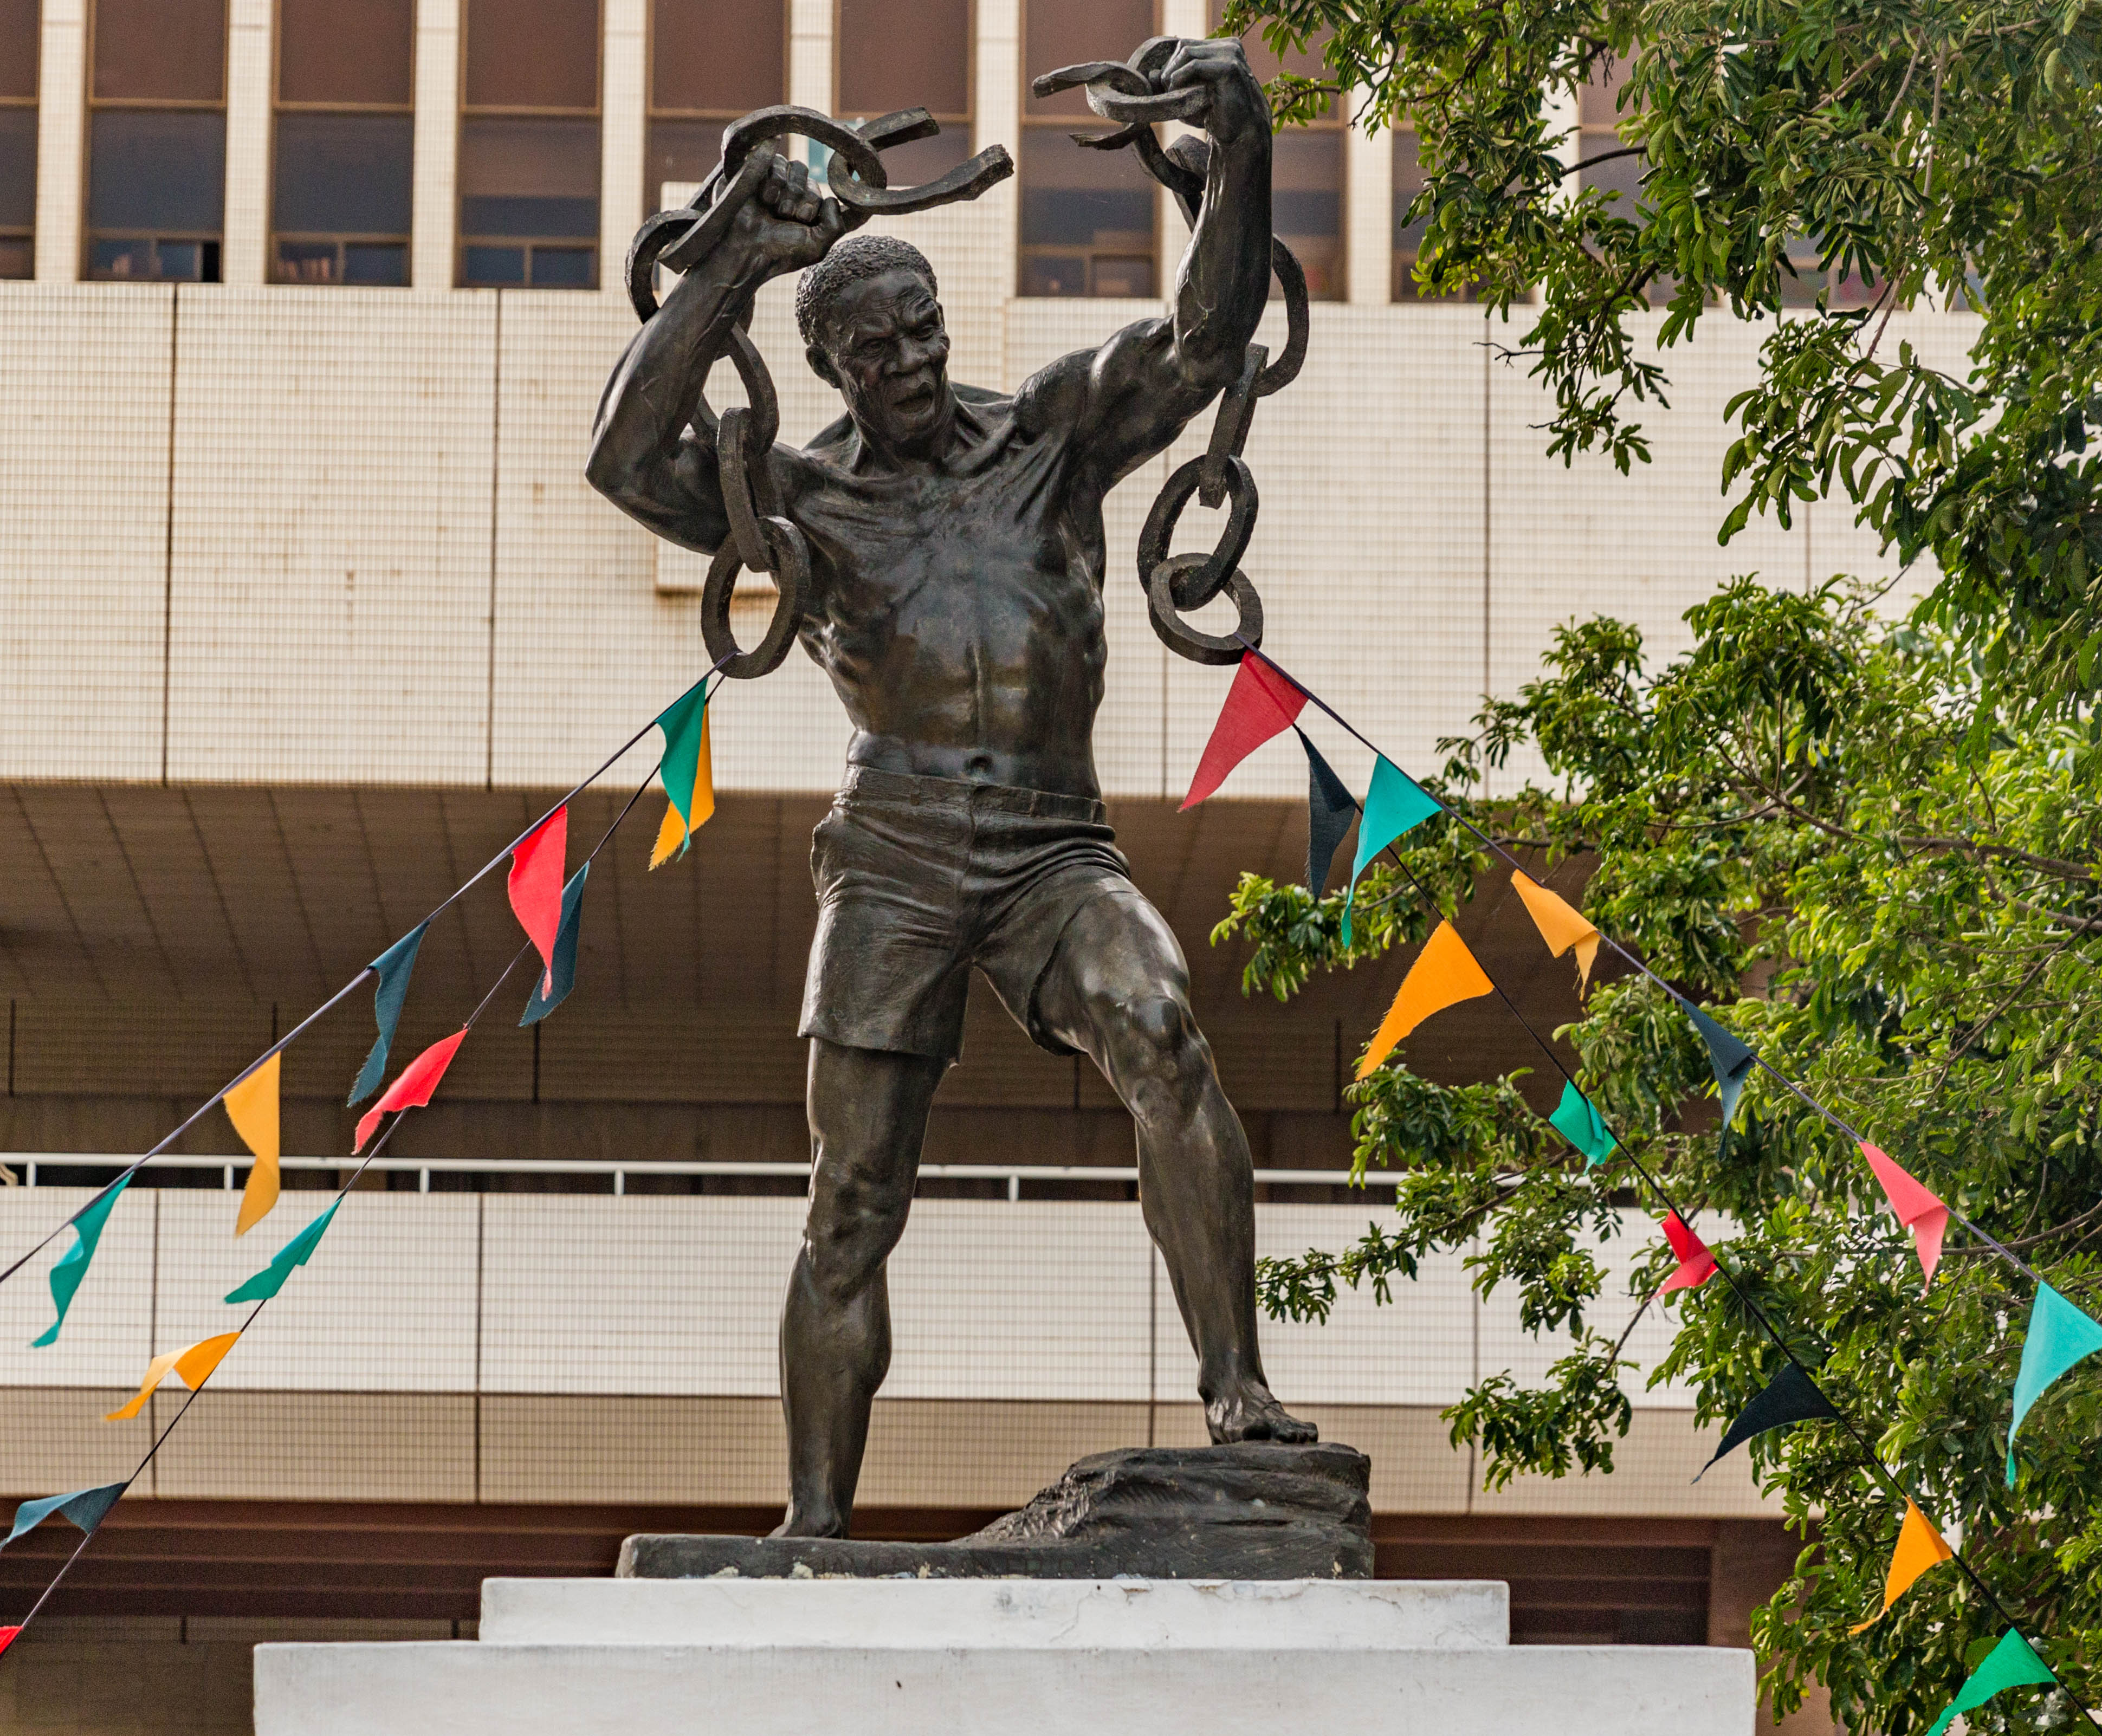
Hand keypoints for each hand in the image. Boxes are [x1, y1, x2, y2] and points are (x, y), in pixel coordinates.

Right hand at [725, 148, 849, 279]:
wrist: (744, 249)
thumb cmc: (779, 252)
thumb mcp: (816, 247)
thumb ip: (837, 226)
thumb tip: (833, 198)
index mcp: (809, 212)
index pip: (828, 195)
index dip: (819, 207)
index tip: (806, 221)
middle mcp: (794, 194)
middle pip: (812, 180)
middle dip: (804, 201)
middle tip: (787, 217)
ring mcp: (776, 180)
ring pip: (798, 167)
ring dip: (790, 191)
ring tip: (775, 209)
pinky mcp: (758, 169)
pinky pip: (778, 160)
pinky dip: (775, 181)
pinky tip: (765, 198)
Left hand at [1159, 37, 1270, 146]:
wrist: (1239, 134)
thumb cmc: (1214, 115)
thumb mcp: (1190, 94)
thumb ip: (1173, 81)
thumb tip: (1150, 74)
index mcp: (1224, 48)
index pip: (1187, 45)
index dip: (1171, 64)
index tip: (1165, 86)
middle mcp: (1230, 46)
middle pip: (1184, 46)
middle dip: (1169, 68)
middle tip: (1165, 92)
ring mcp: (1232, 54)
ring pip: (1187, 52)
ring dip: (1173, 73)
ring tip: (1172, 93)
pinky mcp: (1230, 67)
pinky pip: (1194, 65)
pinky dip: (1179, 78)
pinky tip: (1176, 92)